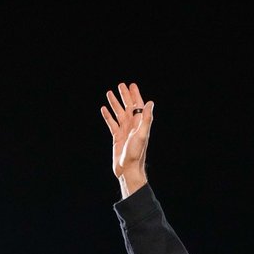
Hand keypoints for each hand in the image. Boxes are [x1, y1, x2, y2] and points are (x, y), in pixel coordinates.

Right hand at [100, 81, 152, 197]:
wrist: (128, 169)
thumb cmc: (136, 154)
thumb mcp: (142, 134)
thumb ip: (147, 119)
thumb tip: (150, 103)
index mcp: (140, 124)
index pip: (138, 106)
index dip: (135, 95)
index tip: (132, 85)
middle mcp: (132, 126)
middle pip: (128, 107)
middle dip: (125, 96)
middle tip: (120, 84)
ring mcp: (124, 131)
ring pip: (119, 113)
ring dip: (114, 103)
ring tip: (109, 93)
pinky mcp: (116, 137)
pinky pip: (111, 123)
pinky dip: (107, 116)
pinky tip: (104, 109)